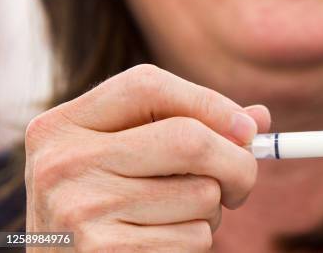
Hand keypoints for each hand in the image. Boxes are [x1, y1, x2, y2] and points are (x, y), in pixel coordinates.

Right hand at [25, 64, 270, 251]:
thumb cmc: (102, 203)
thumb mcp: (124, 154)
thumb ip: (186, 125)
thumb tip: (258, 118)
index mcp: (63, 125)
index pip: (147, 85)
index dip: (209, 102)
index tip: (247, 129)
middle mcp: (64, 162)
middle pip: (188, 139)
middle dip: (236, 162)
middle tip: (240, 182)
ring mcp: (80, 210)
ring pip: (202, 194)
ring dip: (212, 209)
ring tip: (178, 216)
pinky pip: (194, 238)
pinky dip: (197, 241)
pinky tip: (164, 242)